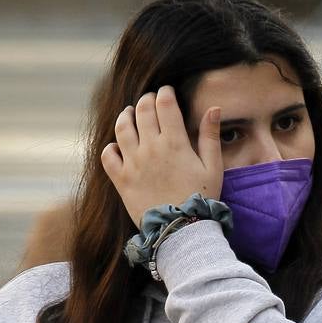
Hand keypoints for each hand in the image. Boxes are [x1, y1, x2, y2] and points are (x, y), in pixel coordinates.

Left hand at [100, 86, 222, 226]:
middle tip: (151, 101)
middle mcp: (150, 148)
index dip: (165, 93)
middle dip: (146, 100)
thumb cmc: (201, 199)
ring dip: (125, 116)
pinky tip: (117, 146)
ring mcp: (133, 163)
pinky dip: (110, 147)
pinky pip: (107, 156)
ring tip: (130, 114)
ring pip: (121, 128)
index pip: (164, 104)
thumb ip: (211, 136)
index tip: (167, 92)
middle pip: (141, 111)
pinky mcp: (122, 179)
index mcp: (174, 142)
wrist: (181, 230)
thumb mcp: (213, 168)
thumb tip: (214, 108)